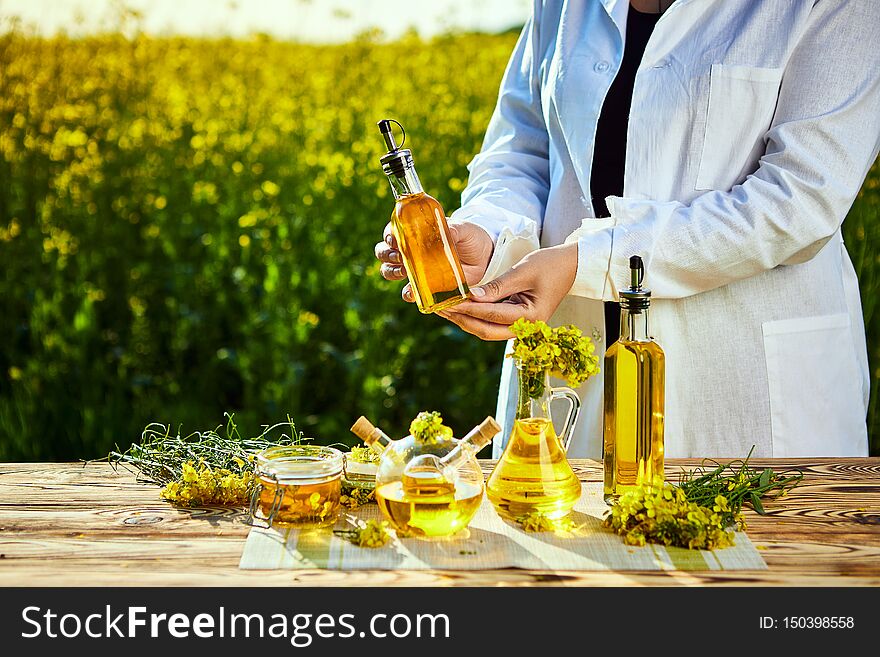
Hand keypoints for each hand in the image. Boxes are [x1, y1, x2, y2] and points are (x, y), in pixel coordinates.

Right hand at [374, 221, 494, 301]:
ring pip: (390, 271)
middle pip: (384, 252)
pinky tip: (412, 292)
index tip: (394, 239)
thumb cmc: (470, 238)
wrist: (485, 258)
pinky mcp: (425, 286)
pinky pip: (409, 292)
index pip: (392, 232)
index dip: (388, 235)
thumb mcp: (464, 229)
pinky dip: (408, 293)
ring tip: (404, 272)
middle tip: (399, 256)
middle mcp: (410, 251)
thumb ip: (454, 229)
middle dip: (386, 254)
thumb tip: (446, 230)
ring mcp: (416, 269)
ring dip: (391, 272)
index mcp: (415, 232)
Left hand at [438, 243, 577, 339]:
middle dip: (462, 320)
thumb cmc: (551, 265)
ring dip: (467, 320)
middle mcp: (526, 327)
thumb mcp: (522, 272)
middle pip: (486, 331)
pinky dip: (476, 317)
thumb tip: (472, 296)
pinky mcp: (517, 319)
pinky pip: (493, 323)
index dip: (468, 308)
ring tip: (445, 309)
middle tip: (440, 309)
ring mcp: (522, 326)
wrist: (572, 266)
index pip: (491, 315)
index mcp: (531, 317)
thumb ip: (497, 286)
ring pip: (488, 330)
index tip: (448, 301)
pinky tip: (461, 308)